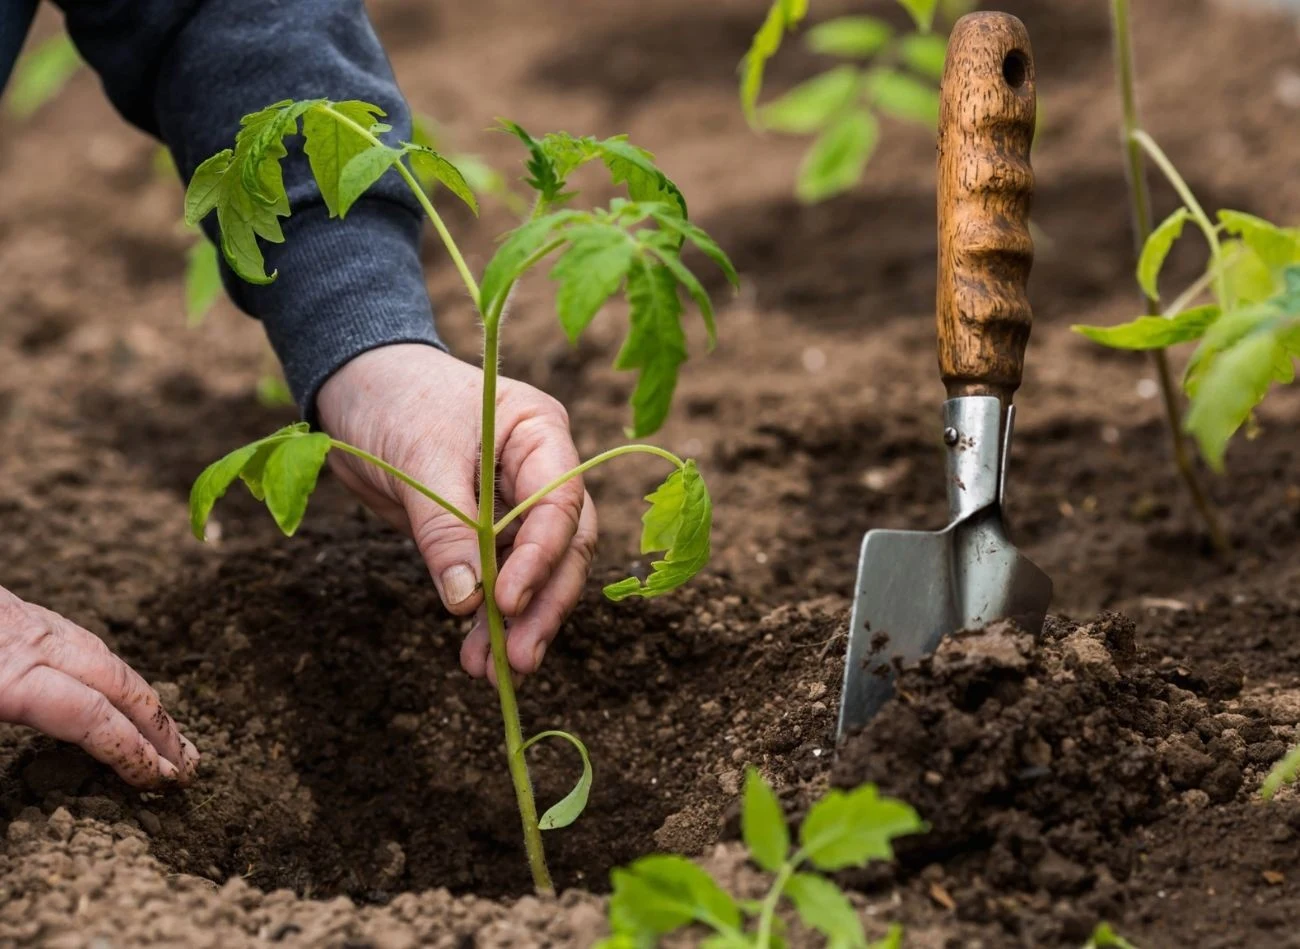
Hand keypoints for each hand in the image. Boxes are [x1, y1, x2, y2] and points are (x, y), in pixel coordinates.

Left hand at [0, 588, 199, 788]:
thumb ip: (6, 725)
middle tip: (189, 762)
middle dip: (159, 726)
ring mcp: (30, 622)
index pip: (92, 718)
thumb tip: (70, 740)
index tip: (161, 778)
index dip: (133, 750)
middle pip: (117, 684)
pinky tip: (119, 687)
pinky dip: (113, 670)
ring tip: (166, 731)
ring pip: (107, 658)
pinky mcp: (22, 610)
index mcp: (11, 678)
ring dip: (143, 698)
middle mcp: (32, 645)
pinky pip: (83, 641)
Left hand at [317, 345, 597, 682]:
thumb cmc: (394, 399)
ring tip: (492, 670)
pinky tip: (476, 653)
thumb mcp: (419, 458)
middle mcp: (543, 470)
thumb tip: (468, 601)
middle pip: (565, 546)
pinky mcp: (488, 531)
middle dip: (543, 604)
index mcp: (541, 432)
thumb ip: (446, 528)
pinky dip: (489, 617)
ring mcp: (519, 503)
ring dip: (518, 622)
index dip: (541, 556)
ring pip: (539, 572)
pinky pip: (500, 579)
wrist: (357, 387)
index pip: (561, 502)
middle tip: (518, 657)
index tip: (507, 601)